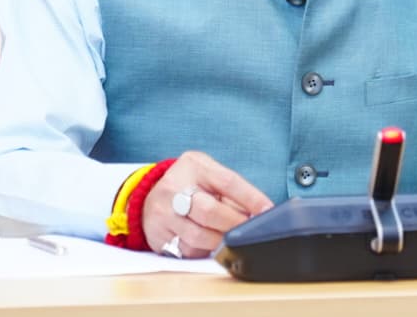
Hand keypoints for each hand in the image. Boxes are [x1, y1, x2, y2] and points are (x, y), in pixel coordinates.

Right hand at [142, 151, 273, 257]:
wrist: (149, 196)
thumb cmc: (189, 184)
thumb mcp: (207, 174)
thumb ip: (230, 191)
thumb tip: (259, 214)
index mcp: (194, 166)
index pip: (228, 182)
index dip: (251, 198)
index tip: (268, 210)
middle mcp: (174, 187)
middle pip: (210, 211)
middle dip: (235, 224)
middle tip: (250, 231)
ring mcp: (163, 212)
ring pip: (199, 236)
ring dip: (222, 241)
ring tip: (232, 238)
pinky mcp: (158, 235)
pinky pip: (187, 249)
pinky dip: (204, 250)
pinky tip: (210, 244)